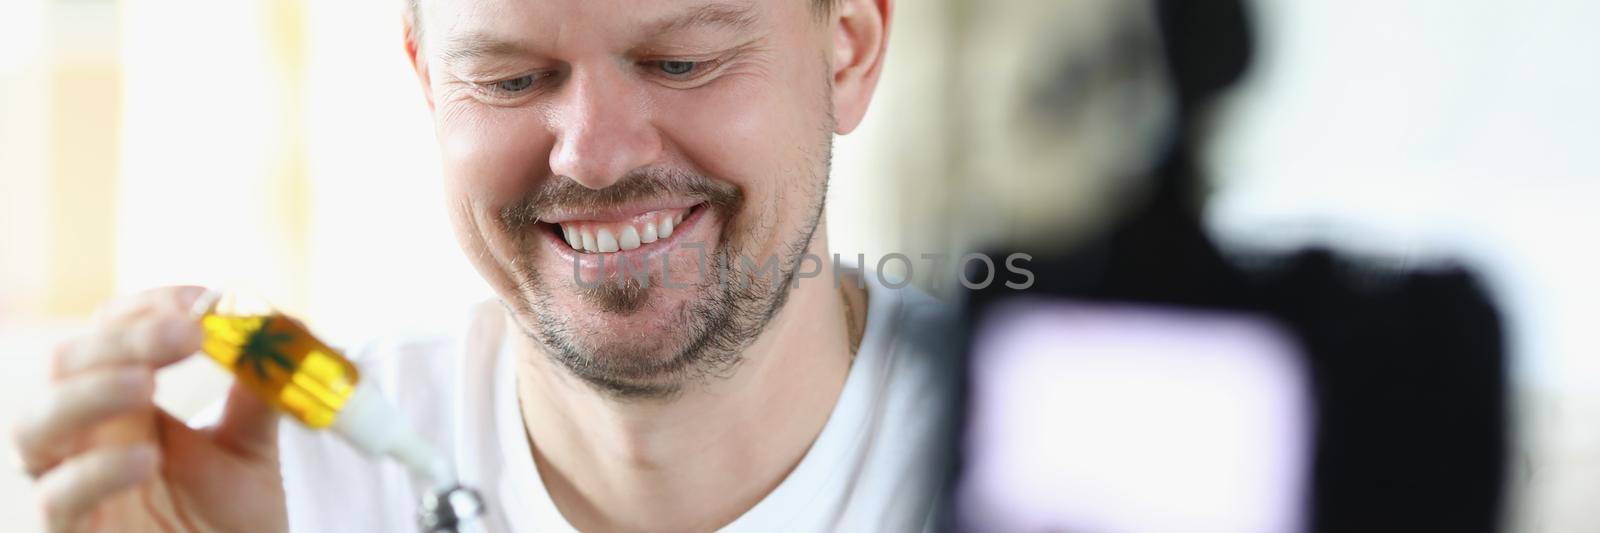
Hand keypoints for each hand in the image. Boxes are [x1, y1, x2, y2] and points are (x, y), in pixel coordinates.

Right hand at [10, 286, 287, 532]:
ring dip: (88, 392)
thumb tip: (284, 327)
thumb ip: (259, 396)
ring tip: (144, 384)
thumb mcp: (252, 451)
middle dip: (125, 339)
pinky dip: (94, 472)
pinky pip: (56, 500)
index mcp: (128, 403)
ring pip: (35, 424)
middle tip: (188, 333)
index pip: (113, 331)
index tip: (206, 302)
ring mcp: (71, 483)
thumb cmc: (230, 524)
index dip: (152, 307)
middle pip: (69, 363)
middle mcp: (89, 436)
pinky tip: (144, 459)